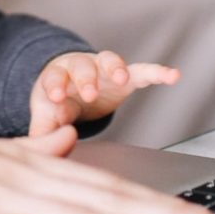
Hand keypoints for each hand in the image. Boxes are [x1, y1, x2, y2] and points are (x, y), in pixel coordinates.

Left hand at [28, 51, 179, 136]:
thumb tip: (41, 153)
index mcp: (57, 79)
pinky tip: (172, 76)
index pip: (53, 78)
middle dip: (86, 79)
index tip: (56, 98)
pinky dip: (157, 72)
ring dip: (114, 67)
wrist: (69, 89)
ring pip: (108, 60)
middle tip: (89, 93)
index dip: (55, 86)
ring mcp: (103, 70)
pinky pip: (142, 70)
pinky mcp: (125, 76)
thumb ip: (42, 135)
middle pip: (81, 66)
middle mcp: (79, 69)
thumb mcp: (45, 119)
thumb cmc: (56, 104)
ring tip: (121, 77)